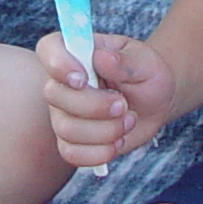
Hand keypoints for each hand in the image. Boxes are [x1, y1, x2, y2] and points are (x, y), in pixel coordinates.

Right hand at [39, 29, 176, 167]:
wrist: (154, 103)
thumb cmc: (146, 74)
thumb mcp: (145, 61)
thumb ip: (125, 61)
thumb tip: (102, 58)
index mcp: (76, 52)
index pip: (48, 49)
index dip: (58, 64)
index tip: (84, 79)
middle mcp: (63, 82)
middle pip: (54, 95)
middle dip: (94, 106)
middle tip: (123, 104)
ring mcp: (63, 113)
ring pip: (66, 129)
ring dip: (105, 130)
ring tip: (128, 120)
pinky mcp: (71, 141)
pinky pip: (71, 154)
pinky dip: (99, 152)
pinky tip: (118, 141)